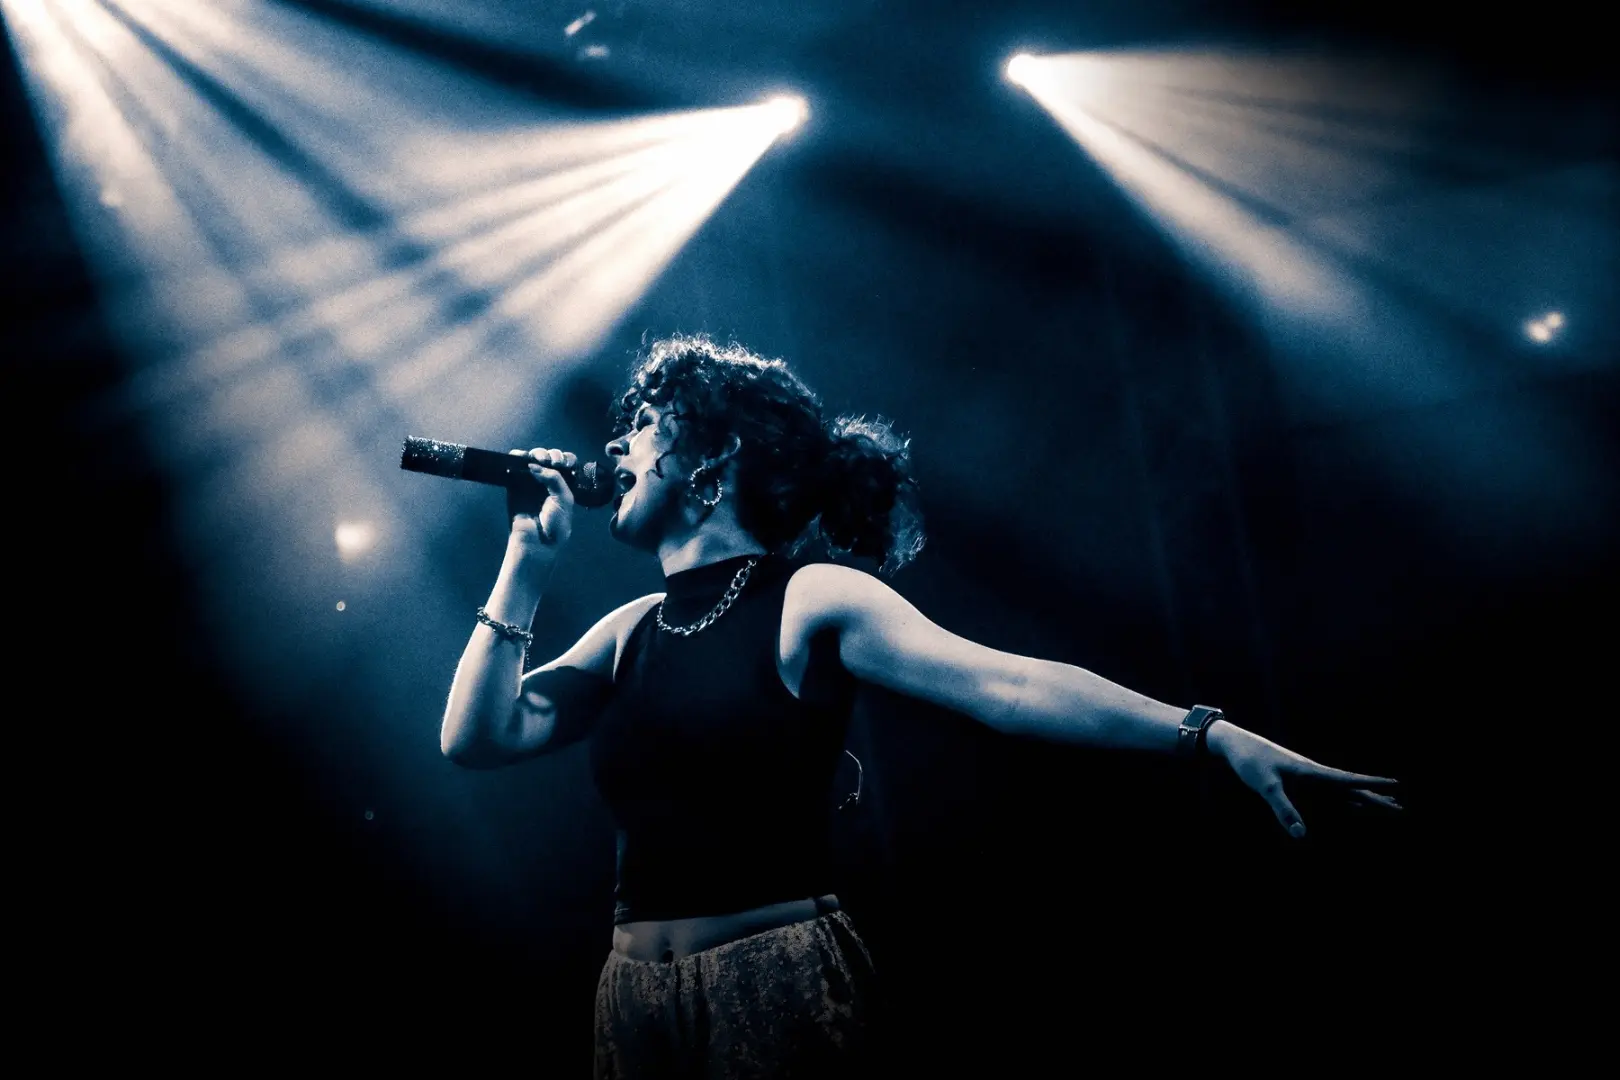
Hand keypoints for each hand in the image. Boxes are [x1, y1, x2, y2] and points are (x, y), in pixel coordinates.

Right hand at [507, 447, 575, 548]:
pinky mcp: (514, 485)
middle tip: (551, 462)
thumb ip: (554, 478)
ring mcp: (530, 482)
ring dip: (536, 453)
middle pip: (549, 457)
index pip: (566, 463)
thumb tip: (534, 465)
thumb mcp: (564, 498)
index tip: (564, 463)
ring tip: (538, 459)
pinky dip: (516, 456)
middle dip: (551, 454)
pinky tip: (521, 457)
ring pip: (532, 458)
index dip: (565, 458)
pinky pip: (513, 466)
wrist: (537, 542)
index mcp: (564, 484)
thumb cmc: (555, 524)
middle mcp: (547, 481)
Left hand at [1205, 722, 1400, 838]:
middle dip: (1376, 798)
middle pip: (1352, 788)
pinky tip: (1355, 805)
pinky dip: (1347, 799)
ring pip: (1344, 791)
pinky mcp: (1300, 781)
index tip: (1397, 784)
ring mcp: (1309, 778)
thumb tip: (1301, 834)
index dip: (1372, 784)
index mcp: (1311, 772)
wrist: (1235, 745)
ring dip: (1365, 799)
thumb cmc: (1250, 762)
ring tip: (1388, 805)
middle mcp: (1315, 774)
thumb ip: (1283, 808)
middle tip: (1401, 808)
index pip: (1348, 780)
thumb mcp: (1265, 786)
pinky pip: (1330, 794)